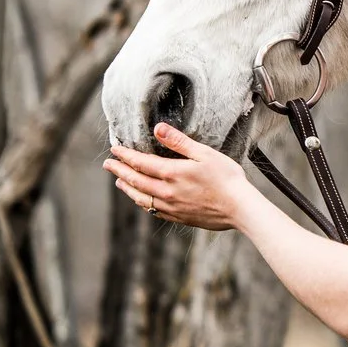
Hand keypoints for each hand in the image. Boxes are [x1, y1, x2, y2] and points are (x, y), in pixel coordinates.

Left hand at [104, 124, 249, 230]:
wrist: (239, 208)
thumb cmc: (226, 178)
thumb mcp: (204, 153)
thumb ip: (179, 141)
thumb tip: (158, 129)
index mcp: (172, 173)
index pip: (140, 162)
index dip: (125, 155)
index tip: (114, 149)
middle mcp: (167, 192)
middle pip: (135, 180)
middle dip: (119, 171)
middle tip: (108, 164)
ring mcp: (171, 207)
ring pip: (141, 198)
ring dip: (128, 188)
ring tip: (119, 182)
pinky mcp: (179, 217)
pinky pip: (153, 210)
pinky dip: (142, 203)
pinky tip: (142, 200)